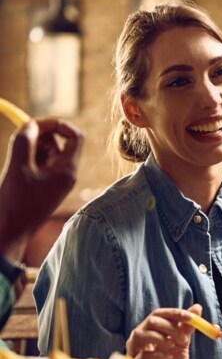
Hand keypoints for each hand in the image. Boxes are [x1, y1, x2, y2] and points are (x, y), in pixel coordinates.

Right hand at [0, 118, 83, 259]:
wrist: (9, 234)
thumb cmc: (15, 204)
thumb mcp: (18, 167)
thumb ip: (25, 141)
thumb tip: (30, 123)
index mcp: (68, 171)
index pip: (75, 136)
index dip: (56, 124)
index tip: (33, 123)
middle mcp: (65, 175)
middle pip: (58, 142)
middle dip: (38, 136)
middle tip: (18, 141)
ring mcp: (55, 181)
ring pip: (46, 152)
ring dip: (30, 148)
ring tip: (14, 162)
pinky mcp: (43, 186)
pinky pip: (38, 164)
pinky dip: (26, 159)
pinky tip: (14, 171)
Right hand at [126, 305, 199, 358]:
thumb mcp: (182, 346)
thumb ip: (186, 328)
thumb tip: (197, 307)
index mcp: (151, 332)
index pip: (159, 314)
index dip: (175, 313)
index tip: (192, 317)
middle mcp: (140, 339)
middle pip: (151, 321)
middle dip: (171, 327)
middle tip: (184, 339)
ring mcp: (135, 352)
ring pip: (141, 334)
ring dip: (162, 337)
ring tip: (174, 347)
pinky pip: (143, 355)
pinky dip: (158, 354)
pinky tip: (168, 357)